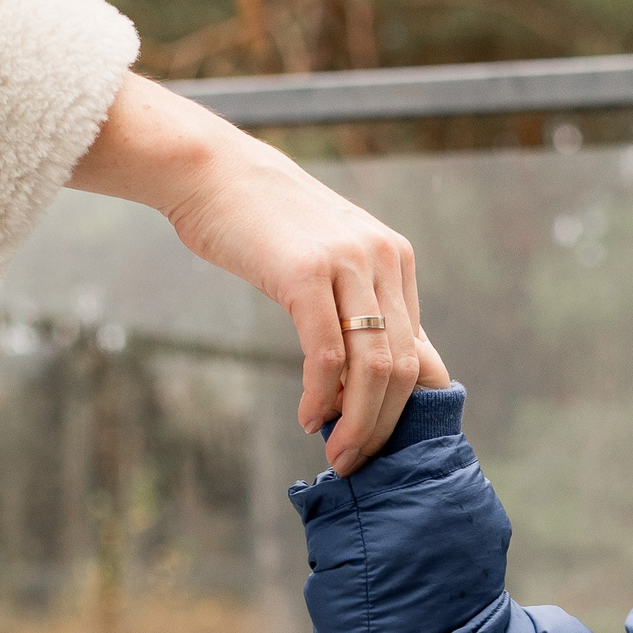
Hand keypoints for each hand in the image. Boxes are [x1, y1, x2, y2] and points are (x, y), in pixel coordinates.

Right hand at [68, 75, 439, 473]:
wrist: (211, 172)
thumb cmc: (263, 225)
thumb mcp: (327, 260)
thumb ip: (359, 307)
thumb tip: (381, 376)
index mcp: (396, 260)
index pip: (420, 353)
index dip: (404, 409)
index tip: (378, 441)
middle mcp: (383, 259)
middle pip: (404, 368)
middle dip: (383, 425)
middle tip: (355, 460)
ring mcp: (348, 263)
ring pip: (373, 367)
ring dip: (357, 422)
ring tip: (336, 451)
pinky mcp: (306, 272)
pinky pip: (326, 354)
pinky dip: (320, 396)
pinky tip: (308, 416)